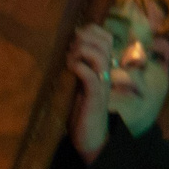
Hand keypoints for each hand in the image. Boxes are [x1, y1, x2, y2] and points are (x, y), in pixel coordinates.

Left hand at [67, 24, 114, 162]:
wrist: (91, 138)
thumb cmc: (80, 112)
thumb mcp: (77, 84)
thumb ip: (75, 68)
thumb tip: (62, 50)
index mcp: (102, 68)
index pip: (107, 38)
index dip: (92, 30)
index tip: (75, 35)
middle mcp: (106, 73)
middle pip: (106, 42)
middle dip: (86, 36)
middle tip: (71, 45)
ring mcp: (102, 84)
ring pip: (100, 56)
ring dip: (82, 51)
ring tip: (69, 57)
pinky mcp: (95, 97)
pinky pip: (90, 76)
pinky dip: (78, 67)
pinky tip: (70, 68)